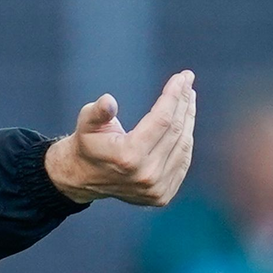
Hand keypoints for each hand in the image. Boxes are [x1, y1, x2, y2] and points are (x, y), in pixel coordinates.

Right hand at [44, 70, 195, 205]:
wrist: (83, 176)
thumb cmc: (88, 143)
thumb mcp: (86, 123)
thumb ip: (97, 112)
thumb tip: (109, 101)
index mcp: (128, 156)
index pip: (162, 119)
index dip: (174, 95)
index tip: (182, 76)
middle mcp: (146, 175)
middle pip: (175, 130)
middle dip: (184, 102)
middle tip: (188, 80)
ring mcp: (156, 188)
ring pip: (183, 145)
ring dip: (188, 118)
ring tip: (188, 97)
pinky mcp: (163, 195)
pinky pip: (182, 161)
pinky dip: (185, 139)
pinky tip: (185, 122)